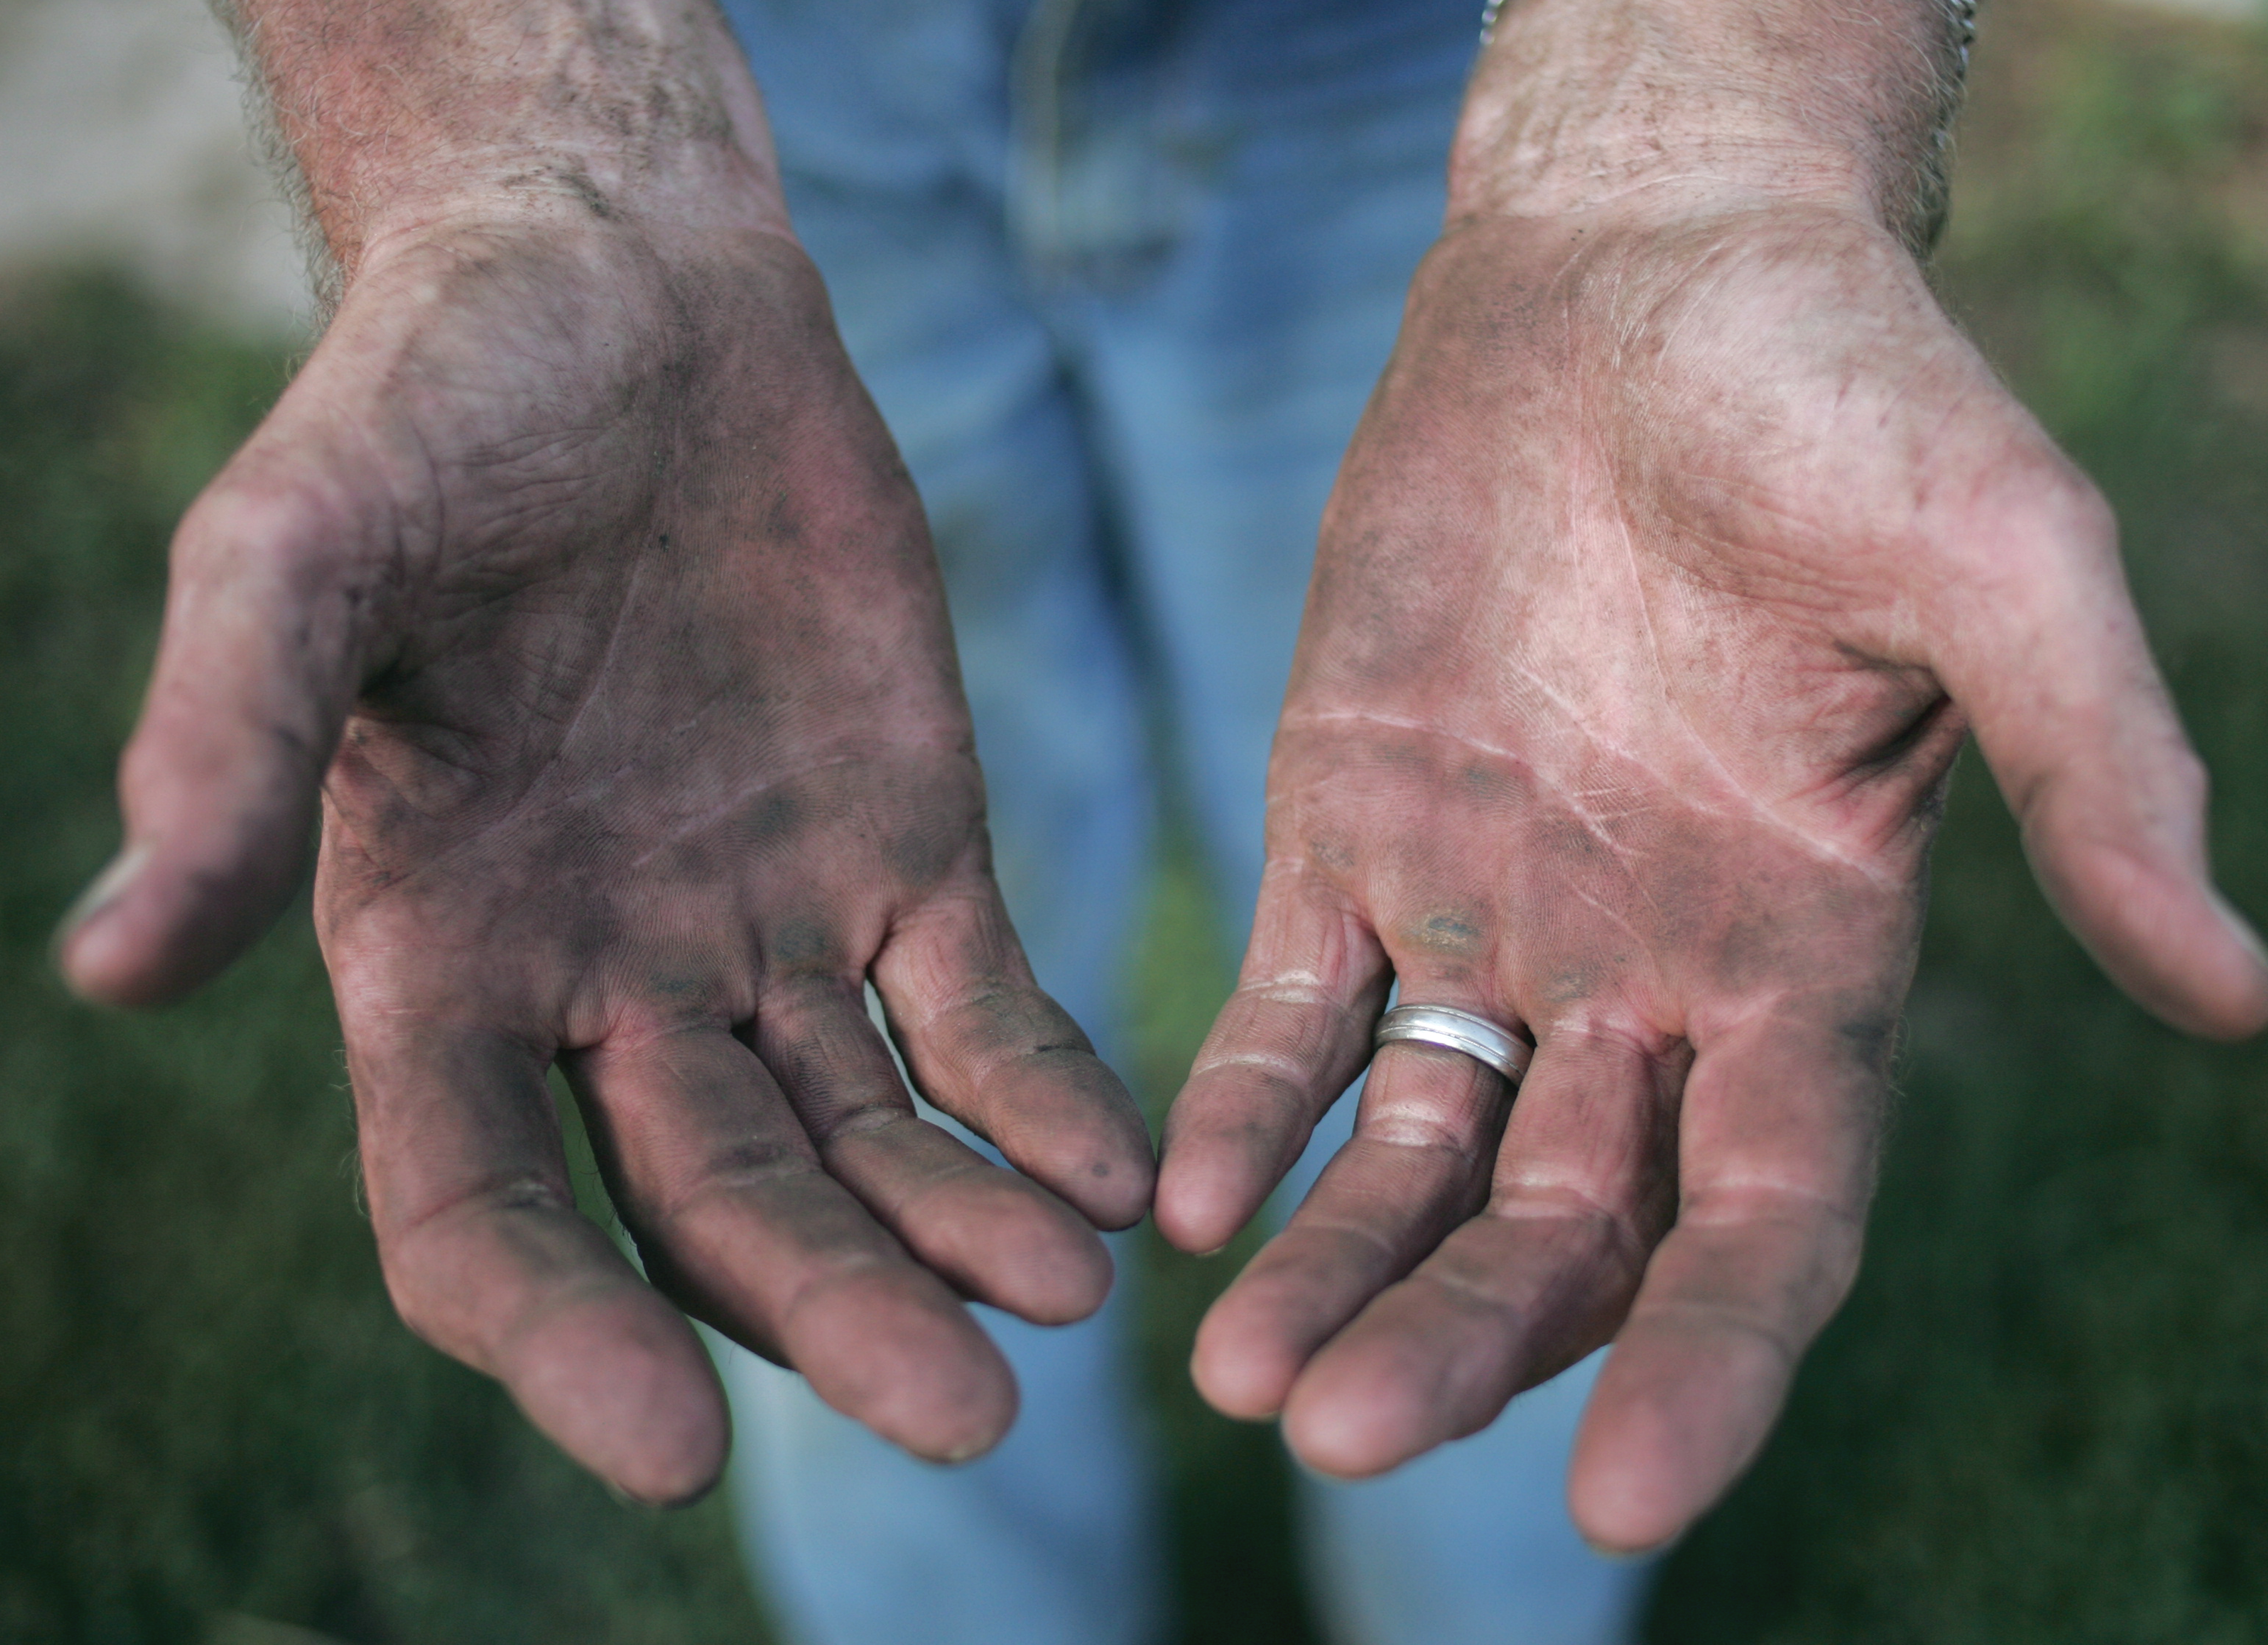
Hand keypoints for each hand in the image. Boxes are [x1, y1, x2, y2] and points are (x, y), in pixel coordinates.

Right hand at [56, 214, 1153, 1500]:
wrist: (628, 293)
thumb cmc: (437, 399)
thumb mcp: (305, 547)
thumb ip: (234, 745)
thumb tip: (117, 961)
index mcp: (436, 953)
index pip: (480, 1208)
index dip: (560, 1336)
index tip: (676, 1445)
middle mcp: (604, 982)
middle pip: (715, 1204)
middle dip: (831, 1315)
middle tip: (969, 1418)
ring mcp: (767, 929)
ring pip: (863, 1138)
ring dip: (959, 1235)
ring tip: (1060, 1310)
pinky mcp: (907, 854)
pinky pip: (980, 1013)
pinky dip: (1041, 1101)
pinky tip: (1109, 1182)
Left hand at [1156, 205, 2267, 1548]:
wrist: (1637, 273)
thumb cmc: (1843, 389)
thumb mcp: (1997, 558)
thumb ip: (2094, 769)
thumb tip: (2234, 996)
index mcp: (1807, 950)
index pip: (1766, 1217)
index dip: (1707, 1360)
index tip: (1618, 1500)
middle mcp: (1647, 969)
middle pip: (1563, 1218)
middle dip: (1465, 1336)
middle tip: (1336, 1439)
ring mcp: (1492, 904)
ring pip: (1414, 1146)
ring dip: (1334, 1267)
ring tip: (1243, 1382)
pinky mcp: (1353, 819)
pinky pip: (1296, 1001)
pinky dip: (1248, 1100)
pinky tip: (1191, 1195)